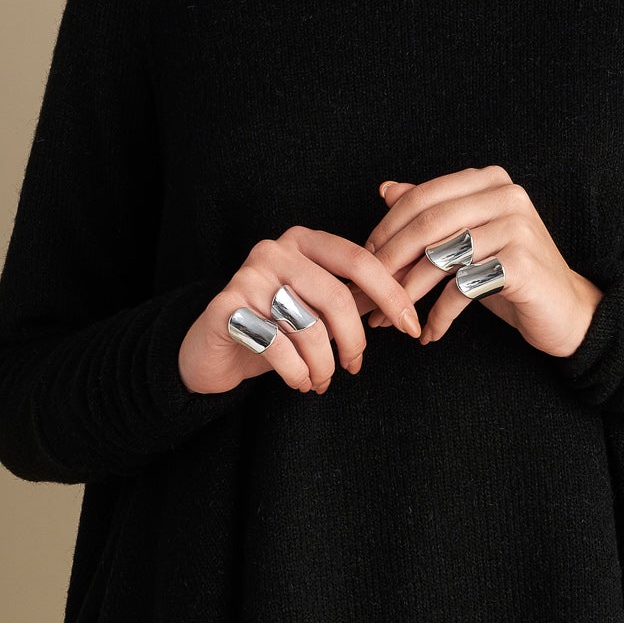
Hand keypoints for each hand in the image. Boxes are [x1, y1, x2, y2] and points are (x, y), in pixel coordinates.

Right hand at [177, 226, 423, 396]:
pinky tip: (299, 381)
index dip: (391, 294)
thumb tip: (406, 300)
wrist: (212, 351)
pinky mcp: (226, 308)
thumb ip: (355, 297)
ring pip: (309, 327)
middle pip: (336, 297)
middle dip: (355, 341)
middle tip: (354, 367)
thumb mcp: (318, 309)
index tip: (411, 326)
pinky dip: (297, 373)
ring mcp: (247, 277)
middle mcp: (273, 251)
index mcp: (303, 241)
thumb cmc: (274, 328)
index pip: (359, 260)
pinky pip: (278, 347)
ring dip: (323, 365)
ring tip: (321, 380)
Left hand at [360, 169, 603, 357]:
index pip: (422, 198)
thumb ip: (433, 211)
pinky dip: (439, 315)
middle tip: (367, 295)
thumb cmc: (510, 274)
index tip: (365, 263)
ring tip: (389, 320)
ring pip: (441, 257)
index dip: (387, 231)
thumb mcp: (468, 238)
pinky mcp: (522, 263)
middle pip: (427, 224)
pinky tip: (428, 333)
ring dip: (407, 294)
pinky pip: (462, 289)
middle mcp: (506, 195)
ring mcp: (517, 226)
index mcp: (488, 181)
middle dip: (390, 262)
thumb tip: (386, 189)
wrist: (565, 310)